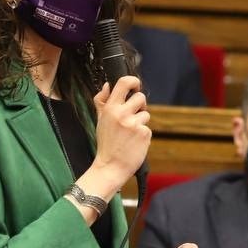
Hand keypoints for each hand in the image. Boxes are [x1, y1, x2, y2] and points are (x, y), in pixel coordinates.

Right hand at [88, 75, 149, 195]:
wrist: (111, 166)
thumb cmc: (106, 143)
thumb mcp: (100, 120)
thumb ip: (102, 101)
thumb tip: (107, 85)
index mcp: (110, 108)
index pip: (124, 83)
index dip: (133, 81)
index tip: (135, 86)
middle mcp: (122, 113)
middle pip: (140, 97)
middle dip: (139, 105)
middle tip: (133, 115)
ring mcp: (134, 124)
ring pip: (145, 114)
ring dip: (141, 121)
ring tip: (130, 133)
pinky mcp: (144, 133)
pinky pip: (148, 128)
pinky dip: (143, 134)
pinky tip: (134, 142)